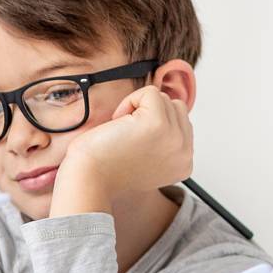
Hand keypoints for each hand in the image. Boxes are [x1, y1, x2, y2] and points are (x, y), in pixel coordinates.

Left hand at [51, 85, 192, 214]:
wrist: (88, 179)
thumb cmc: (107, 169)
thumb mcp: (148, 160)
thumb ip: (164, 141)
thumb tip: (167, 110)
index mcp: (184, 164)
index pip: (181, 123)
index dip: (153, 125)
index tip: (134, 146)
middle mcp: (184, 153)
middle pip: (175, 108)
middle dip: (148, 115)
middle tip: (127, 139)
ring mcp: (174, 138)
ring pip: (163, 99)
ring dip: (137, 109)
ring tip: (123, 134)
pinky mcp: (157, 123)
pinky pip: (150, 93)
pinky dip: (128, 102)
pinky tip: (117, 125)